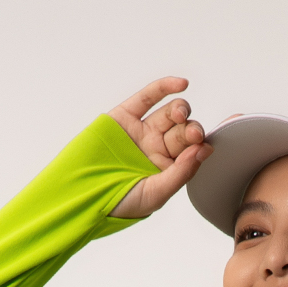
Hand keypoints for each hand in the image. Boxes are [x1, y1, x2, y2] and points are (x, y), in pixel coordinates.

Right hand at [107, 77, 212, 219]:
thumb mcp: (156, 194)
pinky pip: (148, 97)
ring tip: (180, 113)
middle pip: (182, 131)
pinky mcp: (125, 116)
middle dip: (190, 130)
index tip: (203, 145)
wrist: (82, 195)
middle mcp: (157, 148)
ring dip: (180, 110)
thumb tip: (205, 150)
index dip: (200, 145)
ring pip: (169, 114)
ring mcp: (142, 131)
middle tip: (191, 133)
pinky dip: (164, 87)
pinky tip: (182, 83)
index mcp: (167, 168)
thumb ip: (181, 173)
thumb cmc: (119, 203)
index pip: (192, 152)